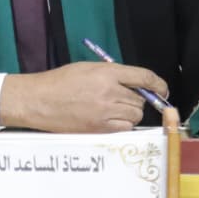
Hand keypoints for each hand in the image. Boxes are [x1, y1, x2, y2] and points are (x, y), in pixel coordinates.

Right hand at [0, 61, 168, 132]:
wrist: (37, 100)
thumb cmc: (58, 82)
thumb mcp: (86, 69)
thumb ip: (112, 75)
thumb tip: (136, 85)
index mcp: (106, 73)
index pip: (144, 77)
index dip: (158, 84)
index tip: (162, 89)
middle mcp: (109, 92)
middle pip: (141, 99)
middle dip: (135, 99)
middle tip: (120, 99)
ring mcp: (105, 112)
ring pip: (135, 115)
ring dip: (129, 113)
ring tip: (111, 110)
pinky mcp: (100, 128)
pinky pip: (125, 128)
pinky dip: (122, 124)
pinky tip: (108, 120)